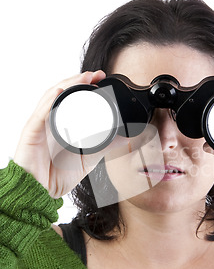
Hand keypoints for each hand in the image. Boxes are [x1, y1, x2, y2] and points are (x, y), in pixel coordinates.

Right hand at [14, 70, 110, 198]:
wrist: (40, 193)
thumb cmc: (57, 176)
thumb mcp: (88, 159)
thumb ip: (106, 147)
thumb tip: (127, 138)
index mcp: (61, 124)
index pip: (72, 97)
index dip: (84, 85)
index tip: (101, 78)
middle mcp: (49, 120)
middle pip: (62, 92)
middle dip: (78, 80)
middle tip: (97, 74)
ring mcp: (39, 125)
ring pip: (52, 97)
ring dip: (68, 84)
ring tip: (84, 78)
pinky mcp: (31, 133)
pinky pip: (40, 114)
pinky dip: (50, 101)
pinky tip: (60, 92)